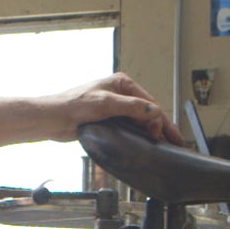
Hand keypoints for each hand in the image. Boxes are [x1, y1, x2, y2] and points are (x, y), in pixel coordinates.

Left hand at [42, 73, 184, 144]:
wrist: (53, 118)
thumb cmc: (73, 105)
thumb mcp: (105, 104)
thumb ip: (130, 107)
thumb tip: (153, 110)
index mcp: (122, 83)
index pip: (149, 101)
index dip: (160, 119)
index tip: (165, 133)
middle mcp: (121, 93)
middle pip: (147, 111)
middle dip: (162, 126)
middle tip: (175, 141)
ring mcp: (115, 106)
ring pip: (140, 119)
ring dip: (152, 131)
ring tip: (165, 145)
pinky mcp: (109, 119)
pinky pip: (130, 126)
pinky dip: (140, 134)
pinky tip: (148, 143)